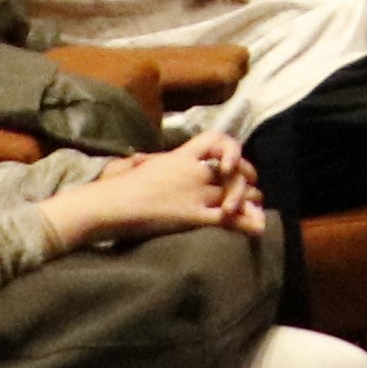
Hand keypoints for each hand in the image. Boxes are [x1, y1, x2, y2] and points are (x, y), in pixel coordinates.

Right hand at [58, 134, 259, 246]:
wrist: (110, 204)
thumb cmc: (117, 187)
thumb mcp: (138, 165)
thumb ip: (150, 161)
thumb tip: (143, 158)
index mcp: (180, 156)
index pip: (215, 140)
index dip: (231, 150)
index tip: (231, 164)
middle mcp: (193, 171)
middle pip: (233, 171)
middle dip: (247, 181)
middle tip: (253, 190)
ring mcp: (195, 193)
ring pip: (235, 193)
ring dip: (250, 203)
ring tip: (255, 211)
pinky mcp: (193, 216)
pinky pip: (228, 218)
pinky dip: (246, 222)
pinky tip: (256, 228)